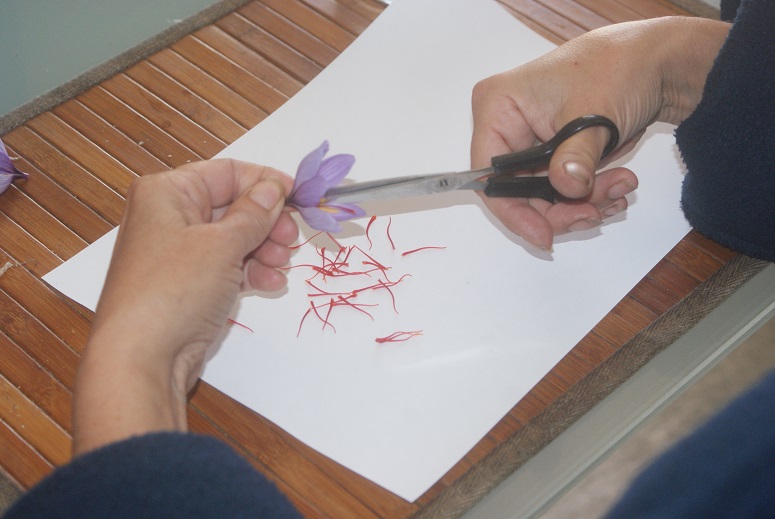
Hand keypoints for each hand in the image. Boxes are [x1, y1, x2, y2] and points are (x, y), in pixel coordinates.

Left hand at [74, 159, 297, 454]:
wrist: (142, 357)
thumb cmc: (173, 290)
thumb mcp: (222, 243)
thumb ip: (254, 213)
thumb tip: (274, 188)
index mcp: (167, 192)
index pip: (226, 173)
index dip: (265, 183)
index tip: (298, 196)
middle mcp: (169, 216)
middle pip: (232, 206)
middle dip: (266, 222)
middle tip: (291, 238)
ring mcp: (178, 252)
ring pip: (233, 238)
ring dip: (263, 249)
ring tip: (281, 265)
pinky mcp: (187, 283)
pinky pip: (226, 265)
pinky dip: (250, 271)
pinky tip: (270, 283)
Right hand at [471, 16, 729, 249]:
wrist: (653, 62)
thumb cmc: (617, 70)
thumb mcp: (594, 116)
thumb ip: (576, 157)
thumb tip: (567, 188)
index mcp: (497, 107)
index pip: (491, 175)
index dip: (515, 211)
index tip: (545, 236)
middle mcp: (506, 126)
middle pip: (518, 191)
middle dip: (560, 208)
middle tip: (595, 213)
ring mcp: (529, 141)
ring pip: (543, 194)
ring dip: (582, 202)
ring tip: (620, 188)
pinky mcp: (552, 151)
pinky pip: (560, 186)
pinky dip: (588, 195)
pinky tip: (615, 188)